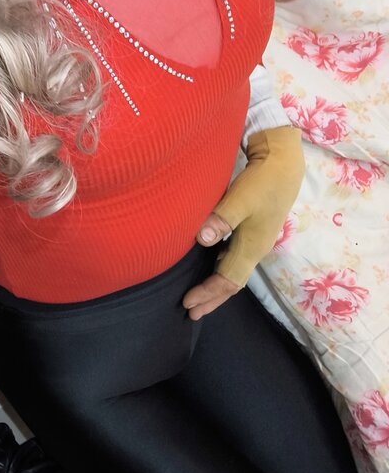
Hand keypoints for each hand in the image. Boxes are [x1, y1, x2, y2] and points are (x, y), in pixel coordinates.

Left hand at [183, 126, 304, 318]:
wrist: (285, 160)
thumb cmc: (263, 180)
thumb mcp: (242, 198)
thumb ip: (222, 218)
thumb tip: (202, 240)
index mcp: (253, 247)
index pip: (229, 281)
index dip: (208, 294)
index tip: (188, 303)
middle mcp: (255, 248)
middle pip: (232, 281)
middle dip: (212, 298)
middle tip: (191, 311)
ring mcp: (255, 238)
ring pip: (233, 269)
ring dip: (216, 284)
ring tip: (200, 294)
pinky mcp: (253, 226)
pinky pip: (234, 256)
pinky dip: (221, 266)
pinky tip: (212, 261)